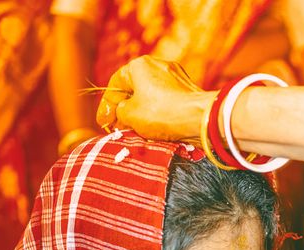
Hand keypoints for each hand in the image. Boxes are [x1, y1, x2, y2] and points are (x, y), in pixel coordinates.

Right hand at [95, 55, 214, 141]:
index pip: (116, 84)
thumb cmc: (161, 113)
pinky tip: (155, 130)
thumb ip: (120, 112)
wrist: (200, 118)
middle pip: (135, 90)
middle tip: (118, 128)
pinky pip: (168, 103)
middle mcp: (159, 66)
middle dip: (125, 110)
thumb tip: (124, 114)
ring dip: (142, 114)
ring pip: (152, 98)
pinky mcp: (189, 91)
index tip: (103, 122)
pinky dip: (159, 115)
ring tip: (136, 132)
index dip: (107, 106)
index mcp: (140, 65)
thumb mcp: (129, 115)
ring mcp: (177, 78)